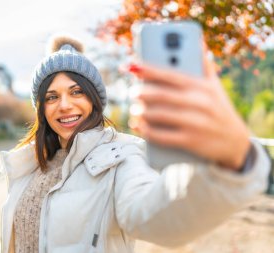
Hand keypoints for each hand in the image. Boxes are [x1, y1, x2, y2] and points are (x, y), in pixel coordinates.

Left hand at [128, 53, 250, 170]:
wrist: (236, 144)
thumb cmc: (220, 110)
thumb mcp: (215, 86)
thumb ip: (204, 65)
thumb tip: (197, 40)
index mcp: (201, 86)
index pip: (170, 75)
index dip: (148, 69)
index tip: (131, 66)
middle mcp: (199, 103)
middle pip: (161, 95)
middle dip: (141, 92)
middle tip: (132, 92)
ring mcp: (195, 123)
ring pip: (159, 115)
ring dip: (141, 112)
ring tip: (134, 109)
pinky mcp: (190, 141)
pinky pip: (162, 136)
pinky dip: (146, 130)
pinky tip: (139, 125)